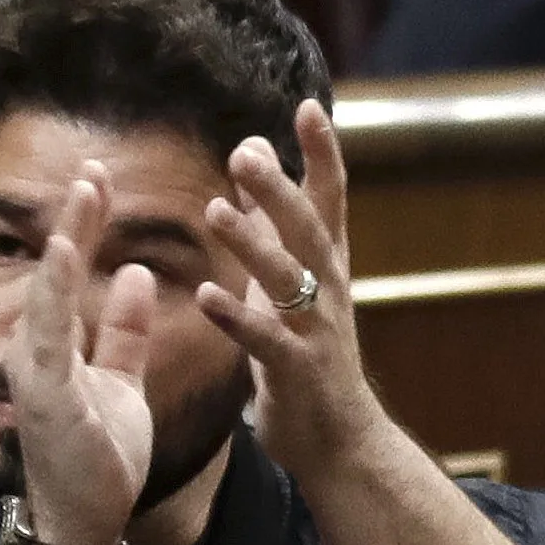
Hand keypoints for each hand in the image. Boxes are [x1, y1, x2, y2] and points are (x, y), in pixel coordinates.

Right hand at [2, 164, 166, 544]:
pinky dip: (56, 292)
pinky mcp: (46, 395)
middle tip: (93, 166)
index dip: (85, 224)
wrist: (86, 522)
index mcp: (61, 346)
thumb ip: (125, 331)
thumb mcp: (123, 382)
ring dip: (67, 241)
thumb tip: (138, 273)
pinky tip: (67, 254)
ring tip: (85, 192)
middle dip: (75, 219)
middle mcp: (42, 351)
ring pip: (50, 293)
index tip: (99, 178)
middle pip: (57, 271)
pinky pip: (50, 336)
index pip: (73, 272)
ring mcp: (39, 372)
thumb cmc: (99, 457)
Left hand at [197, 103, 379, 484]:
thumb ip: (271, 219)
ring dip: (253, 245)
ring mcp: (317, 331)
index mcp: (327, 264)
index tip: (308, 106)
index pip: (330, 198)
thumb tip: (251, 152)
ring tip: (214, 212)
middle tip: (245, 154)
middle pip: (310, 230)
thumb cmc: (308, 351)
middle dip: (280, 191)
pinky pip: (266, 342)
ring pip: (290, 280)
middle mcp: (330, 290)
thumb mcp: (290, 278)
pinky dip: (237, 319)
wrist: (340, 438)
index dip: (322, 153)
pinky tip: (204, 296)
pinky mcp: (298, 372)